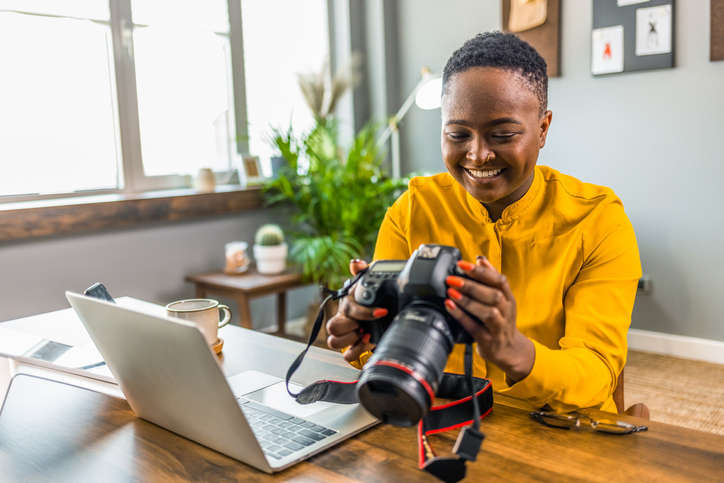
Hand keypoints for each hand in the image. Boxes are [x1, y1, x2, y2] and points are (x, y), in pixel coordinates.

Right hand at [326, 259, 388, 362]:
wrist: (381, 310)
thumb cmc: (371, 297)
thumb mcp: (369, 282)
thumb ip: (361, 271)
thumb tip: (355, 263)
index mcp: (346, 305)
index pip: (348, 309)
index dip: (365, 313)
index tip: (382, 312)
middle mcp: (343, 320)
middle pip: (332, 327)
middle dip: (350, 327)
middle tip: (365, 326)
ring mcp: (346, 335)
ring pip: (334, 342)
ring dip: (351, 340)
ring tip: (366, 335)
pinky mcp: (353, 347)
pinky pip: (347, 355)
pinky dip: (357, 351)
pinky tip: (368, 343)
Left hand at [444, 256, 534, 381]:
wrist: (509, 350)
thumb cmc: (501, 320)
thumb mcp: (502, 299)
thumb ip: (490, 278)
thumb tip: (480, 259)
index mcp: (509, 298)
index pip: (500, 280)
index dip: (482, 271)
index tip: (463, 264)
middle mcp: (506, 311)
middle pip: (493, 295)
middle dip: (472, 285)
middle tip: (452, 278)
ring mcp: (498, 326)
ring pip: (487, 312)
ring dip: (467, 301)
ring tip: (451, 292)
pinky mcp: (488, 339)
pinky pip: (474, 327)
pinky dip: (461, 316)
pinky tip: (450, 307)